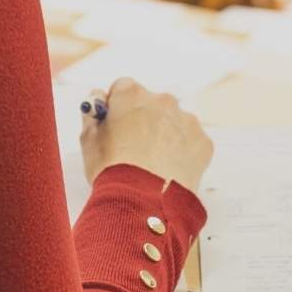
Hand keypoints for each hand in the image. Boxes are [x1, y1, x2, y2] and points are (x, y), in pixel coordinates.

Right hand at [79, 78, 213, 191]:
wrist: (143, 202)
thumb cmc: (111, 171)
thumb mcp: (88, 140)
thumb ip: (92, 114)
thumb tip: (97, 100)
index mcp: (131, 95)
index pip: (123, 89)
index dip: (117, 107)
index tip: (115, 124)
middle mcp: (162, 100)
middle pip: (151, 103)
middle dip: (144, 119)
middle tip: (135, 148)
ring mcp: (186, 120)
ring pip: (173, 121)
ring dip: (165, 134)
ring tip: (153, 163)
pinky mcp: (202, 141)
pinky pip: (190, 141)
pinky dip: (182, 152)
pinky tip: (169, 170)